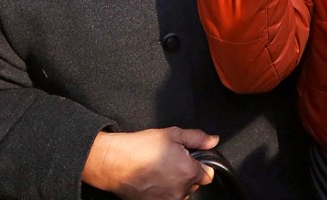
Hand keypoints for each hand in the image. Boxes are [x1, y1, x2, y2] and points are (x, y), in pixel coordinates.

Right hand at [82, 127, 217, 199]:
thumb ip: (197, 138)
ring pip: (179, 194)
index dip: (200, 165)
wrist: (114, 162)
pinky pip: (164, 199)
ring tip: (160, 170)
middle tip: (172, 162)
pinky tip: (152, 180)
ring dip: (174, 185)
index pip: (208, 175)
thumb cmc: (141, 148)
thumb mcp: (173, 134)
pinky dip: (161, 192)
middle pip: (193, 185)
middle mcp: (179, 191)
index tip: (191, 160)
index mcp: (189, 173)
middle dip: (186, 174)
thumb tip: (212, 141)